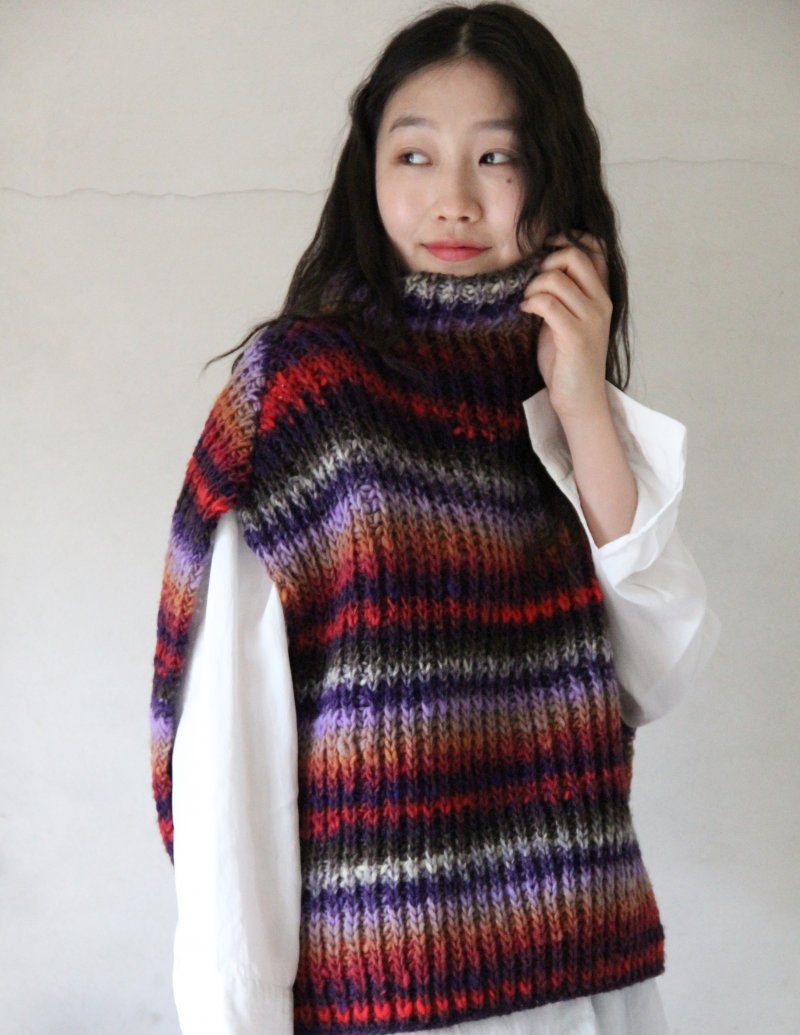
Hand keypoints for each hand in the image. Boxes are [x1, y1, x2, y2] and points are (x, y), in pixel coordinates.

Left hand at [520, 231, 611, 422]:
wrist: (579, 399)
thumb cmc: (566, 359)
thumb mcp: (566, 318)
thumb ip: (562, 293)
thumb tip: (537, 264)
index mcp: (601, 294)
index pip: (595, 246)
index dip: (569, 237)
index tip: (544, 249)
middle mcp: (601, 302)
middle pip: (574, 254)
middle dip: (545, 262)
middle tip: (531, 283)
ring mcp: (591, 319)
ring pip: (557, 278)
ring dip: (533, 286)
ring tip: (527, 301)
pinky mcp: (576, 336)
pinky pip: (548, 303)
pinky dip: (531, 303)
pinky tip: (525, 312)